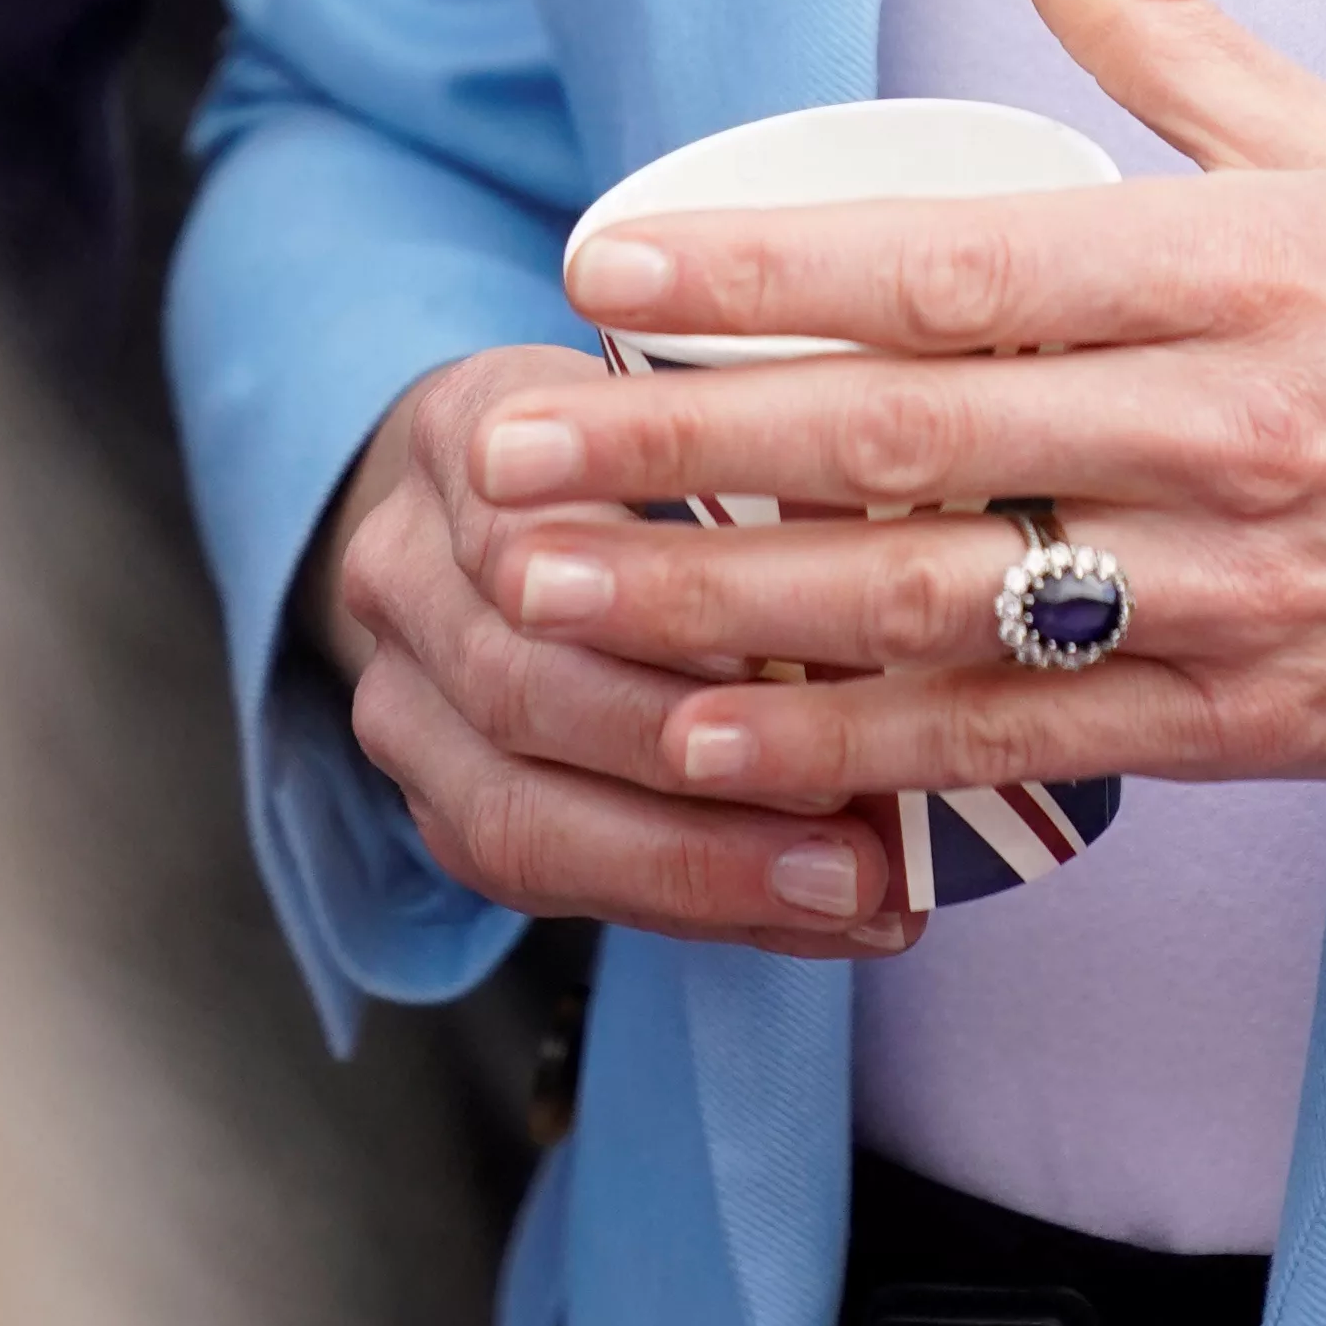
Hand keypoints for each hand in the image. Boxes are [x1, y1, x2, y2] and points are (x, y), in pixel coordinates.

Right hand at [316, 347, 925, 957]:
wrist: (501, 496)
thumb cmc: (650, 433)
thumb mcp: (707, 402)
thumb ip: (776, 466)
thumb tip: (930, 545)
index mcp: (471, 432)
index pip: (539, 531)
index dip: (654, 608)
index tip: (784, 658)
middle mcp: (400, 568)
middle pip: (524, 690)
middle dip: (696, 769)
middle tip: (855, 820)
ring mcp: (395, 699)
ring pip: (521, 816)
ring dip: (700, 867)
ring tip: (847, 893)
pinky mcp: (430, 804)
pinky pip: (543, 881)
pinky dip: (688, 907)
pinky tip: (803, 923)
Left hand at [417, 0, 1325, 1097]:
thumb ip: (1164, 25)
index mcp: (1248, 262)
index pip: (953, 262)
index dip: (762, 265)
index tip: (603, 259)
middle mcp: (1230, 432)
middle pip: (901, 446)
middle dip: (674, 455)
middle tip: (495, 452)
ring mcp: (1234, 597)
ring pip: (924, 611)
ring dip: (715, 616)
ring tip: (545, 604)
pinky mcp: (1244, 728)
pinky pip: (1006, 747)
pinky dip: (846, 751)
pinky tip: (711, 744)